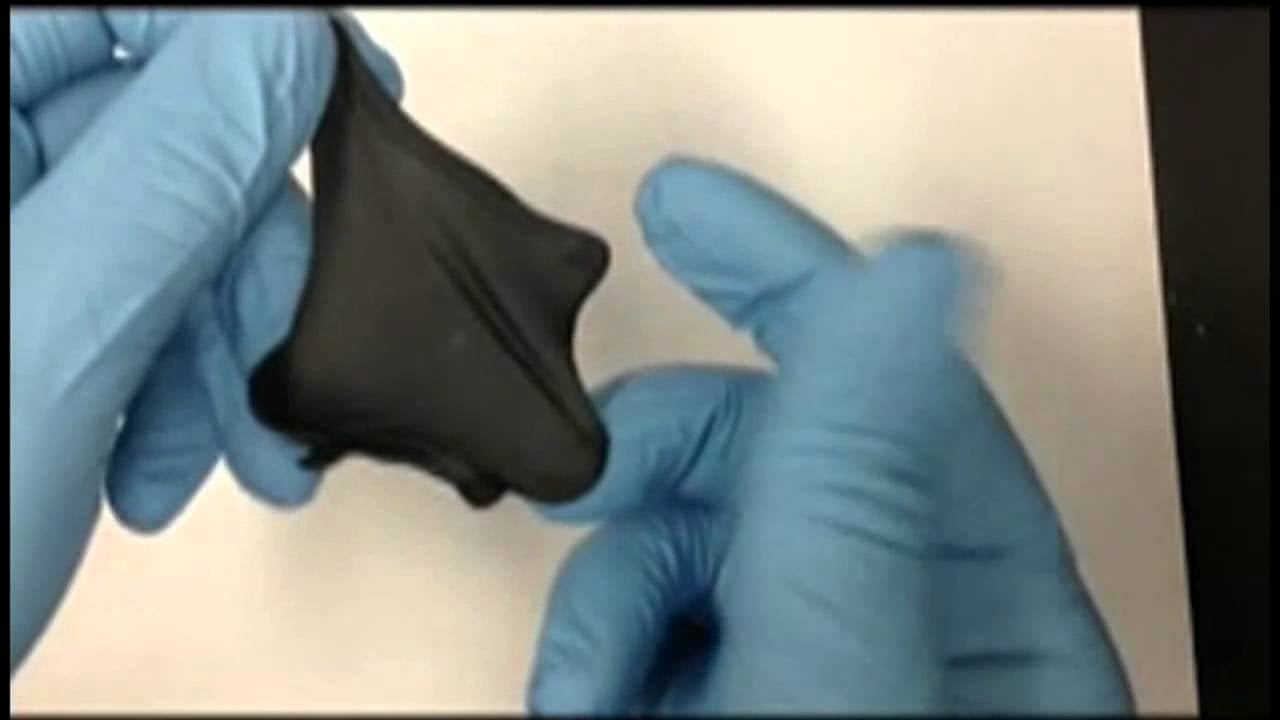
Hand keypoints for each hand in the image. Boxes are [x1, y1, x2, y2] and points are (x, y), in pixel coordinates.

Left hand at [9, 10, 400, 671]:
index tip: (345, 92)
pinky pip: (140, 315)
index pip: (106, 13)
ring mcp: (0, 259)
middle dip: (239, 261)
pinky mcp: (23, 332)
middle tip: (273, 348)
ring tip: (233, 456)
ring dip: (220, 351)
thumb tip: (278, 35)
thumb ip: (172, 166)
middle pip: (156, 140)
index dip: (238, 38)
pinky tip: (161, 473)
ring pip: (165, 242)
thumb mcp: (54, 333)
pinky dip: (178, 393)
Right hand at [526, 158, 1133, 712]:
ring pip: (685, 542)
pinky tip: (593, 696)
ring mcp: (805, 660)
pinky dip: (598, 648)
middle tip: (591, 469)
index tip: (681, 209)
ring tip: (591, 677)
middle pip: (767, 459)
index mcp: (991, 611)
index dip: (789, 274)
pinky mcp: (718, 698)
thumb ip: (855, 482)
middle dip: (660, 457)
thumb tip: (912, 277)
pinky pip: (645, 619)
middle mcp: (900, 623)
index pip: (898, 384)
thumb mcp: (839, 661)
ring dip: (611, 593)